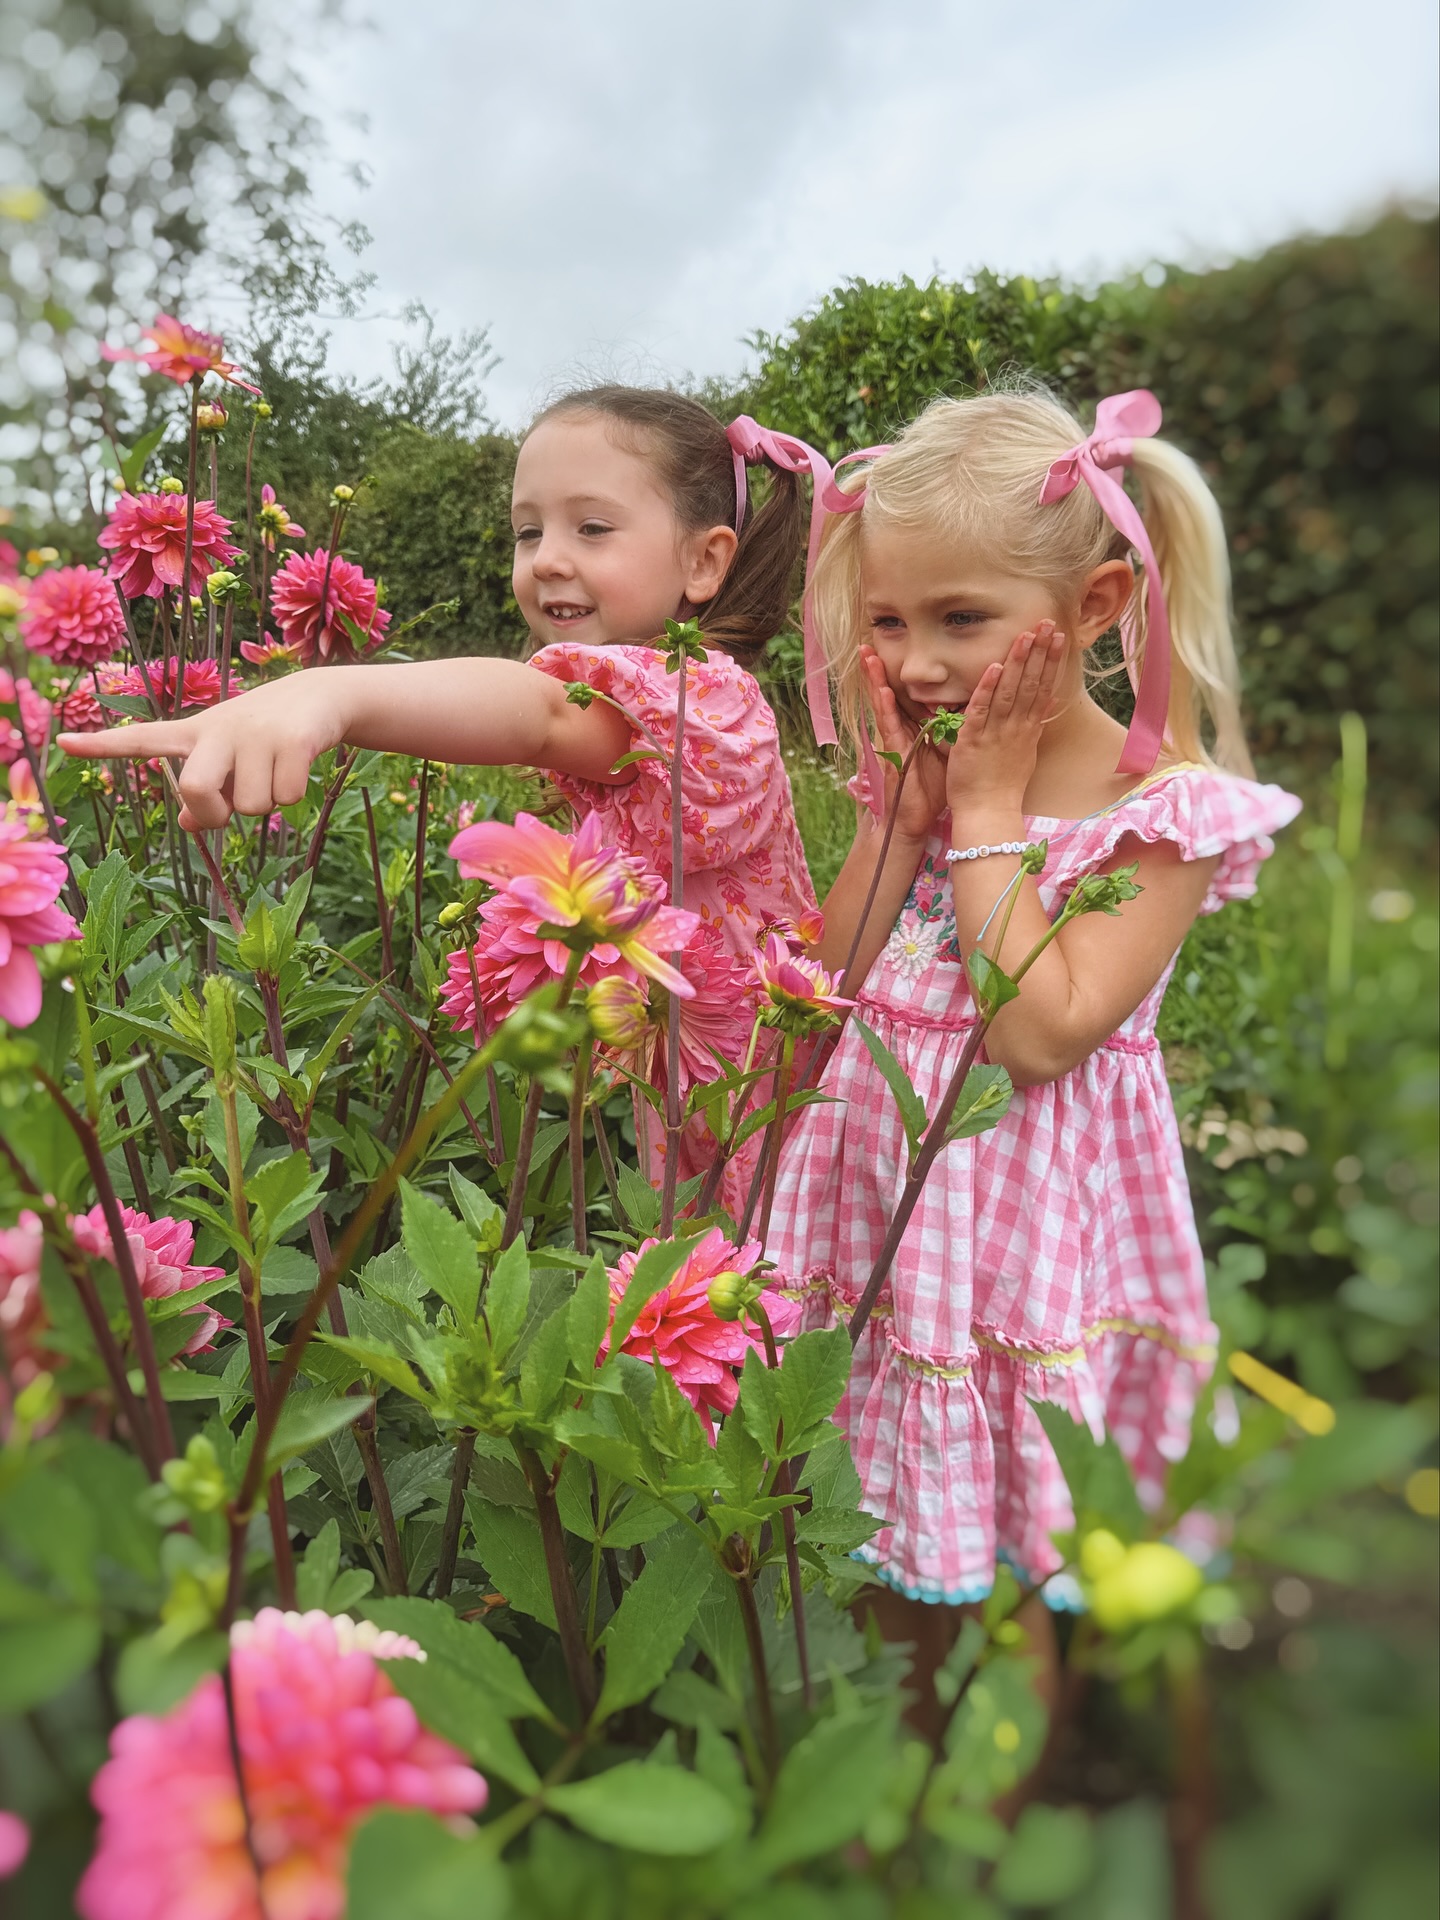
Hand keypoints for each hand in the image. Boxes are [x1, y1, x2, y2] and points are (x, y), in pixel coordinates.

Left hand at [59, 674, 346, 830]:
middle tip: (230, 809)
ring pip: (251, 806)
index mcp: (196, 733)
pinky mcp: (292, 740)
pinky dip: (294, 795)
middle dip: (214, 814)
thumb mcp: (229, 757)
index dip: (104, 744)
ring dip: (267, 803)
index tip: (63, 742)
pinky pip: (286, 798)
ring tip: (275, 770)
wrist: (322, 695)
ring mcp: (256, 733)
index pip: (143, 739)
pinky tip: (297, 766)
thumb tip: (184, 823)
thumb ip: (205, 791)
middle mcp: (219, 729)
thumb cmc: (265, 735)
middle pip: (194, 790)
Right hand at [860, 645, 948, 841]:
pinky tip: (880, 692)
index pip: (908, 693)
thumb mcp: (947, 752)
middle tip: (870, 640)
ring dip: (874, 680)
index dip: (901, 672)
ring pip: (883, 704)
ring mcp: (894, 742)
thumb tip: (973, 708)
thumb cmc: (933, 789)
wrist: (917, 820)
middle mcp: (901, 731)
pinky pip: (889, 727)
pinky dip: (885, 709)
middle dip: (879, 668)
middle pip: (890, 692)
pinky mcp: (894, 755)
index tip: (896, 647)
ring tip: (868, 655)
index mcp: (915, 728)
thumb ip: (953, 730)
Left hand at [944, 622, 1065, 819]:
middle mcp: (1016, 727)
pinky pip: (980, 710)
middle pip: (1031, 683)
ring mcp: (996, 733)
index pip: (1043, 687)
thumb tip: (1038, 707)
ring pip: (1010, 691)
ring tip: (1026, 635)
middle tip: (1047, 623)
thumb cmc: (1001, 787)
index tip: (1058, 637)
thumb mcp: (1023, 753)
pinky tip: (993, 666)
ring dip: (1018, 661)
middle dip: (1040, 651)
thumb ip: (1028, 727)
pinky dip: (987, 688)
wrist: (988, 813)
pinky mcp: (973, 741)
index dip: (1050, 661)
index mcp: (1027, 729)